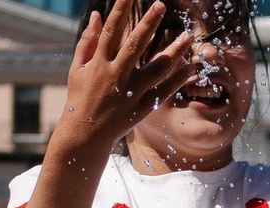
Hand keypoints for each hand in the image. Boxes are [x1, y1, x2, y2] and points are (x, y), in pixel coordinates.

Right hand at [55, 0, 192, 155]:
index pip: (112, 30)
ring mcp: (131, 93)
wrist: (86, 134)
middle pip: (136, 45)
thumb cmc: (80, 97)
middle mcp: (116, 76)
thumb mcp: (78, 67)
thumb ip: (88, 41)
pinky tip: (190, 68)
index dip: (120, 9)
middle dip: (149, 23)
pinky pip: (164, 92)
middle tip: (161, 5)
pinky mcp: (142, 108)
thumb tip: (97, 15)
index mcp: (99, 62)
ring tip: (188, 37)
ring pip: (157, 69)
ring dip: (174, 52)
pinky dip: (178, 80)